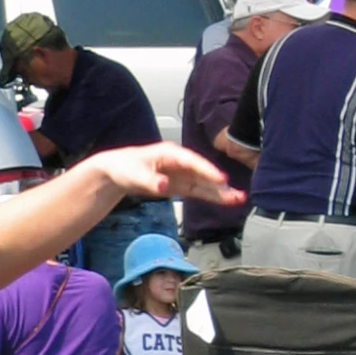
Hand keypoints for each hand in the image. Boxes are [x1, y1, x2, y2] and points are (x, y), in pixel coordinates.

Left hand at [93, 143, 239, 208]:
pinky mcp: (180, 185)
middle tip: (237, 194)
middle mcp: (180, 162)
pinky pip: (198, 191)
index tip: (221, 179)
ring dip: (220, 192)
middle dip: (220, 184)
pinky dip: (211, 196)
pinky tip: (225, 200)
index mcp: (170, 153)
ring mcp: (182, 173)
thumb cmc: (125, 168)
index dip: (206, 170)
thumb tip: (164, 186)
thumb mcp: (134, 175)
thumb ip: (149, 181)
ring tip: (238, 199)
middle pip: (203, 174)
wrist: (117, 172)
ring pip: (204, 183)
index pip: (192, 162)